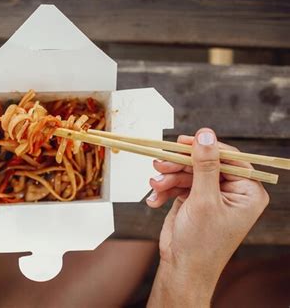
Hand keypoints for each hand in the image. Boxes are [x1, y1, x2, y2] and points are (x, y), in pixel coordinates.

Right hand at [146, 128, 269, 306]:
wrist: (182, 269)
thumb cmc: (201, 242)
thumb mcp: (204, 200)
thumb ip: (205, 165)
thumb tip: (206, 134)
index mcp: (248, 191)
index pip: (229, 158)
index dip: (205, 147)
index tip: (182, 142)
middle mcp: (232, 191)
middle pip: (203, 164)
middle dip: (179, 166)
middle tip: (160, 165)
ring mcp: (211, 195)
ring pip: (187, 173)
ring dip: (168, 179)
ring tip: (155, 185)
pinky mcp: (194, 200)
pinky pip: (178, 185)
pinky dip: (165, 190)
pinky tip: (154, 200)